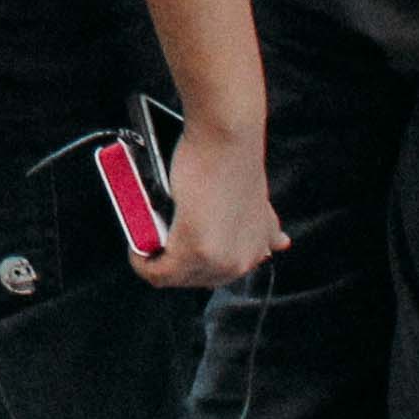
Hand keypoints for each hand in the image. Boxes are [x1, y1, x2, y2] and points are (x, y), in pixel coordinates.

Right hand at [134, 114, 280, 290]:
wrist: (227, 138)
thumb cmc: (233, 160)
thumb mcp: (259, 205)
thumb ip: (266, 228)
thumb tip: (281, 244)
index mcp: (256, 251)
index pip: (214, 274)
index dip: (189, 259)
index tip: (173, 241)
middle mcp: (240, 263)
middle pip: (190, 279)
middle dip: (168, 259)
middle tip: (154, 229)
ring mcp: (217, 260)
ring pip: (171, 277)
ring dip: (152, 259)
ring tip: (144, 230)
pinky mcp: (193, 251)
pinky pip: (156, 273)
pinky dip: (141, 262)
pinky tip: (137, 245)